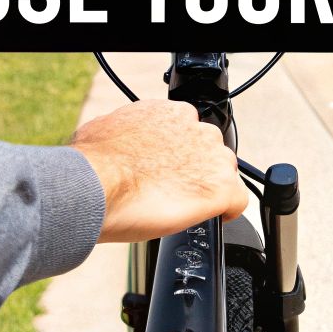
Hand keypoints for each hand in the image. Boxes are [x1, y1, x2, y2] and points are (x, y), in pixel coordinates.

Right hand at [71, 99, 249, 243]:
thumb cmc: (94, 163)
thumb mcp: (106, 130)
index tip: (168, 167)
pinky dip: (230, 210)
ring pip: (224, 173)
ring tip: (187, 206)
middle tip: (173, 189)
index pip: (188, 131)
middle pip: (210, 151)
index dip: (179, 153)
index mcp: (171, 114)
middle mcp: (197, 131)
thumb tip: (116, 143)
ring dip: (210, 188)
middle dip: (196, 169)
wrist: (97, 184)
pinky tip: (218, 216)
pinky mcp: (220, 188)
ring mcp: (212, 159)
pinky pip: (238, 200)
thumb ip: (127, 132)